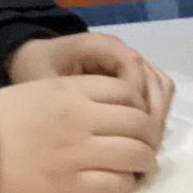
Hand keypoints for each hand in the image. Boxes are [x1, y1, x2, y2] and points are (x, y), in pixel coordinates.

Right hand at [0, 74, 163, 192]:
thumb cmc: (5, 114)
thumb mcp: (43, 88)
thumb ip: (80, 93)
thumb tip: (118, 109)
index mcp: (72, 91)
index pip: (128, 92)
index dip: (140, 105)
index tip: (138, 116)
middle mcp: (81, 118)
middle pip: (139, 123)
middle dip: (150, 134)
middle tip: (147, 142)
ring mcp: (78, 153)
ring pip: (135, 155)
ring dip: (145, 160)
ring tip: (141, 164)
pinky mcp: (70, 185)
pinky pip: (116, 185)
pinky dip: (126, 183)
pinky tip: (121, 180)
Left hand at [7, 33, 175, 133]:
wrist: (32, 58)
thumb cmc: (35, 69)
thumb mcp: (42, 83)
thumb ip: (65, 100)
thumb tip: (94, 130)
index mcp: (98, 45)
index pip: (131, 65)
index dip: (136, 97)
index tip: (130, 129)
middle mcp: (119, 51)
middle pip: (152, 77)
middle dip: (153, 112)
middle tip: (147, 147)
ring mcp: (128, 64)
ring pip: (159, 85)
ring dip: (158, 115)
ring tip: (147, 146)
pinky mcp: (131, 78)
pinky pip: (154, 92)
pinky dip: (155, 113)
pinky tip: (143, 140)